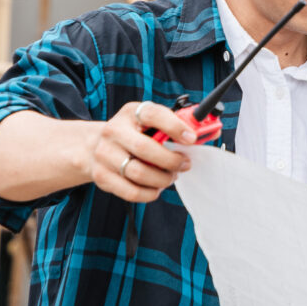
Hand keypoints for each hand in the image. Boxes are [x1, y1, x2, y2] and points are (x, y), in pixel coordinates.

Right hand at [88, 100, 205, 203]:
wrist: (94, 146)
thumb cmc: (134, 134)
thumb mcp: (151, 122)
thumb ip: (178, 126)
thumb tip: (212, 131)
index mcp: (131, 113)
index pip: (153, 114)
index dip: (175, 126)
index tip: (192, 138)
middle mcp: (113, 131)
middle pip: (145, 149)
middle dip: (171, 160)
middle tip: (185, 164)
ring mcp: (104, 154)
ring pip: (139, 173)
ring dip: (162, 179)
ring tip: (171, 176)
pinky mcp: (101, 176)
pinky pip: (131, 192)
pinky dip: (150, 193)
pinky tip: (157, 187)